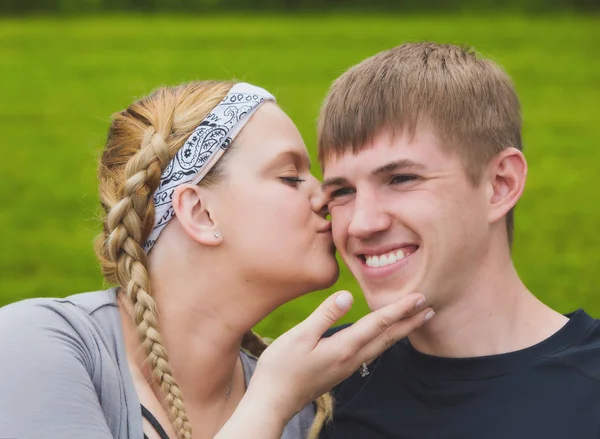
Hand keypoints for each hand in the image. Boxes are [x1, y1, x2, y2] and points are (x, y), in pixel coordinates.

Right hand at [246, 291, 433, 423]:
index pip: (378, 324)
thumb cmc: (282, 367)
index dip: (399, 309)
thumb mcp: (300, 336)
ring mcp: (347, 367)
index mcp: (344, 347)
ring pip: (382, 347)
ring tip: (415, 321)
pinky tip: (385, 337)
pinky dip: (386, 341)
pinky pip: (372, 352)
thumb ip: (326, 315)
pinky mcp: (340, 370)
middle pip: (388, 338)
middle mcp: (351, 358)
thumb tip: (349, 295)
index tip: (419, 297)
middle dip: (409, 322)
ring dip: (401, 332)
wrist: (273, 401)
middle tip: (429, 308)